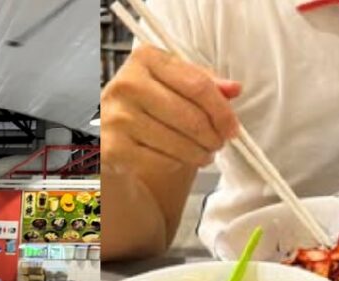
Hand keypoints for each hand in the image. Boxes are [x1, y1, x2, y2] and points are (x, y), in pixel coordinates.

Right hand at [102, 44, 241, 172]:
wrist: (105, 133)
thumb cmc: (145, 106)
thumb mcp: (172, 85)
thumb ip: (203, 83)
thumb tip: (234, 89)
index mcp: (145, 59)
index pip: (198, 85)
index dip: (222, 110)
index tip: (233, 127)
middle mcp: (126, 84)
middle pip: (191, 117)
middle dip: (213, 136)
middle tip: (219, 143)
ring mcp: (116, 117)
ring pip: (179, 143)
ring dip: (200, 154)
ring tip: (204, 154)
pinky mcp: (112, 148)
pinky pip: (161, 161)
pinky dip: (176, 164)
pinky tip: (178, 160)